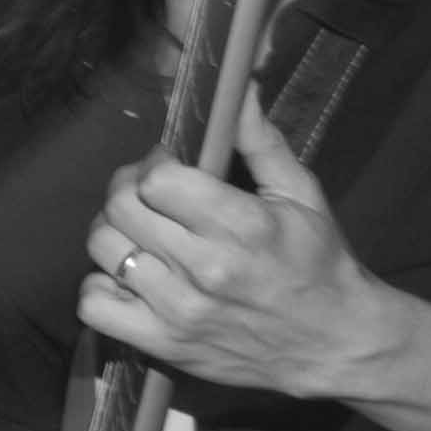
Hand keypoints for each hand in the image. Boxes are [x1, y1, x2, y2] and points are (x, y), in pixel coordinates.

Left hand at [83, 109, 404, 400]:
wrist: (336, 344)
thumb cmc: (320, 263)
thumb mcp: (301, 195)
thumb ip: (259, 141)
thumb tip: (236, 86)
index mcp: (240, 225)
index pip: (157, 180)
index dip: (154, 165)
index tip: (168, 167)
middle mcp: (204, 268)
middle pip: (121, 210)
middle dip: (126, 190)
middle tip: (146, 194)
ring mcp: (179, 310)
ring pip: (102, 252)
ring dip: (112, 233)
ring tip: (139, 233)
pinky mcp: (163, 345)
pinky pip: (95, 306)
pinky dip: (100, 286)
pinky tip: (130, 277)